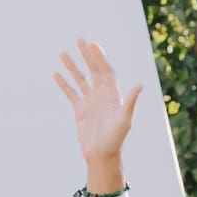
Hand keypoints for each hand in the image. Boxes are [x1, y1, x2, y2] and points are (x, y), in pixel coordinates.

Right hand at [53, 39, 139, 188]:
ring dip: (72, 66)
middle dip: (87, 55)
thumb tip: (140, 85)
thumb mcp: (125, 119)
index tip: (92, 45)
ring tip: (63, 53)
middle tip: (80, 40)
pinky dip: (64, 84)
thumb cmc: (116, 139)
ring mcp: (90, 101)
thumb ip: (131, 101)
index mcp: (113, 94)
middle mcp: (101, 95)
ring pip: (80, 79)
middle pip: (93, 70)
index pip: (105, 70)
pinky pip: (70, 93)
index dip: (99, 57)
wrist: (102, 155)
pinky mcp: (80, 110)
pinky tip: (56, 74)